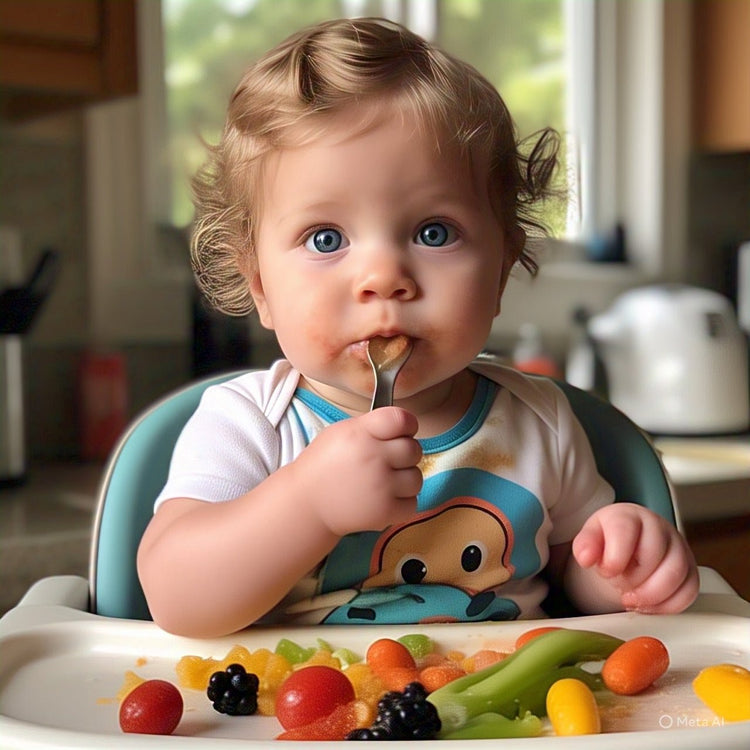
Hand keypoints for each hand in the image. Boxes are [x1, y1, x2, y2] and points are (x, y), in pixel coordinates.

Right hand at [293, 406, 422, 536]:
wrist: (306, 503)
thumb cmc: (324, 465)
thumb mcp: (341, 432)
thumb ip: (372, 426)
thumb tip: (403, 426)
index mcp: (361, 433)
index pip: (402, 419)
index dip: (408, 425)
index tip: (403, 431)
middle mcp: (374, 457)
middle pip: (414, 449)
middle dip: (405, 454)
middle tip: (388, 461)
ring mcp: (382, 486)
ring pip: (417, 478)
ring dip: (405, 480)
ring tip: (384, 482)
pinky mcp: (385, 511)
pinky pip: (413, 503)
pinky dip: (402, 503)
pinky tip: (384, 498)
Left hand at [572, 503, 698, 613]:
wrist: (629, 541)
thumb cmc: (610, 539)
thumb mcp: (591, 537)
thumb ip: (585, 546)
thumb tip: (586, 557)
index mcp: (630, 516)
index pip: (626, 532)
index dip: (615, 557)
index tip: (607, 572)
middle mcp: (658, 528)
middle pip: (654, 554)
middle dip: (632, 578)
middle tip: (618, 585)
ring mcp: (678, 548)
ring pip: (676, 574)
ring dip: (650, 594)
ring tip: (630, 598)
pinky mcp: (690, 569)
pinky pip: (689, 591)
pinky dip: (667, 605)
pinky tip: (648, 605)